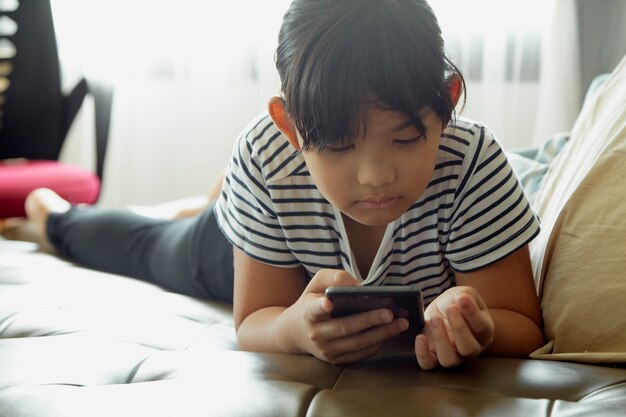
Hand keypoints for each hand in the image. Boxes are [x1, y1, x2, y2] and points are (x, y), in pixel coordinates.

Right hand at [293, 269, 408, 364]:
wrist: (298, 331)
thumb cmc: (313, 301)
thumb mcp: (317, 284)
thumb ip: (335, 278)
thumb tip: (360, 286)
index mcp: (308, 313)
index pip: (313, 310)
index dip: (320, 307)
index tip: (327, 303)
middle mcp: (316, 334)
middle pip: (346, 327)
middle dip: (370, 320)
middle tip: (390, 313)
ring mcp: (327, 351)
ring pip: (358, 343)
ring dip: (382, 333)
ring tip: (401, 323)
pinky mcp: (337, 360)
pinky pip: (361, 353)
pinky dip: (378, 343)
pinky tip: (392, 332)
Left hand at [415, 286, 493, 369]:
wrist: (441, 311)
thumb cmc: (456, 303)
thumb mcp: (464, 294)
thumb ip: (466, 295)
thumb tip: (462, 298)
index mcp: (483, 332)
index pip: (482, 327)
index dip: (472, 313)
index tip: (462, 298)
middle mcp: (471, 348)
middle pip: (469, 349)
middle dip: (458, 327)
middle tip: (450, 308)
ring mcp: (453, 355)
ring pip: (449, 360)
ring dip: (440, 340)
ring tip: (435, 319)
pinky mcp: (434, 357)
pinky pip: (428, 364)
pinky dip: (422, 353)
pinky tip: (420, 337)